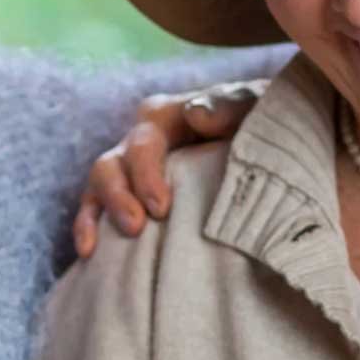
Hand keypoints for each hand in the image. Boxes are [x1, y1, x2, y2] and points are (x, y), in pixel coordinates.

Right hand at [71, 80, 262, 259]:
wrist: (271, 151)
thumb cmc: (261, 127)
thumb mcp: (254, 109)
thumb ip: (229, 106)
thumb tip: (196, 114)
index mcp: (168, 116)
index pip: (144, 138)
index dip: (145, 170)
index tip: (161, 207)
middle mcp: (143, 141)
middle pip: (114, 163)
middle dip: (121, 196)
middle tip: (137, 227)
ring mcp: (132, 170)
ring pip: (100, 184)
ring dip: (106, 211)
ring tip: (119, 240)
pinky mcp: (130, 196)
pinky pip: (97, 209)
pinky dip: (88, 227)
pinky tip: (89, 253)